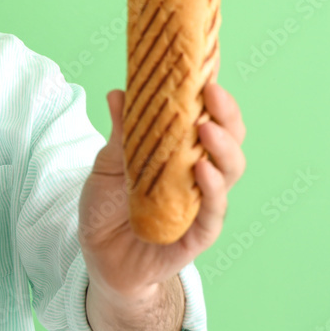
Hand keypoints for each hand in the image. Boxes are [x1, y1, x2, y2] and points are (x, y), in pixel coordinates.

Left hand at [78, 73, 246, 299]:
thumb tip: (119, 92)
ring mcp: (201, 205)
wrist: (100, 257)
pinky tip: (202, 171)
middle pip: (228, 141)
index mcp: (182, 153)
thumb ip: (121, 132)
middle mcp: (199, 175)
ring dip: (221, 148)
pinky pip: (212, 212)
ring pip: (228, 172)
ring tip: (205, 129)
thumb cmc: (109, 206)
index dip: (214, 97)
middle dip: (224, 115)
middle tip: (210, 92)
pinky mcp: (197, 235)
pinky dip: (211, 190)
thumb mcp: (108, 163)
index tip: (206, 73)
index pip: (209, 120)